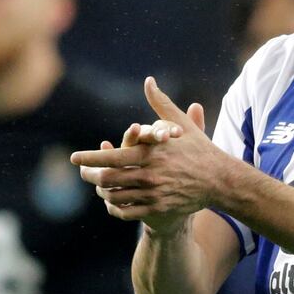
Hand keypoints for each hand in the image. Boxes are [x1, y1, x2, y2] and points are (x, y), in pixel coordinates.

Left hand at [71, 77, 221, 233]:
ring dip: (102, 192)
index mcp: (151, 153)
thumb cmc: (199, 150)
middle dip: (90, 176)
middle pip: (108, 179)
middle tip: (83, 173)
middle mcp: (149, 175)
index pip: (111, 157)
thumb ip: (161, 104)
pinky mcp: (158, 209)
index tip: (74, 158)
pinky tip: (113, 201)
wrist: (219, 181)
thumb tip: (149, 81)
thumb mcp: (180, 125)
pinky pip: (126, 212)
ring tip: (98, 186)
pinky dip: (115, 207)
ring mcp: (153, 194)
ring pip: (115, 197)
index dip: (90, 158)